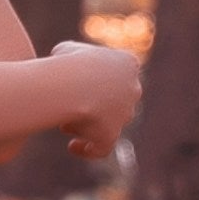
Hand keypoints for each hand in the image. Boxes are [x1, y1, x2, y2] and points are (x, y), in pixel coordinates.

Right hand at [52, 39, 141, 160]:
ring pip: (109, 123)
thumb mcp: (67, 50)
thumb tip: (66, 69)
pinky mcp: (111, 135)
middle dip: (95, 103)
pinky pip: (101, 147)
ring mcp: (125, 114)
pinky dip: (89, 149)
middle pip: (116, 100)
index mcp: (128, 64)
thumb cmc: (66, 64)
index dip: (98, 80)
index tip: (81, 83)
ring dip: (88, 125)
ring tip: (65, 123)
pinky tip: (73, 147)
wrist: (71, 85)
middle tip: (72, 103)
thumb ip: (73, 59)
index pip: (117, 73)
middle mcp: (132, 89)